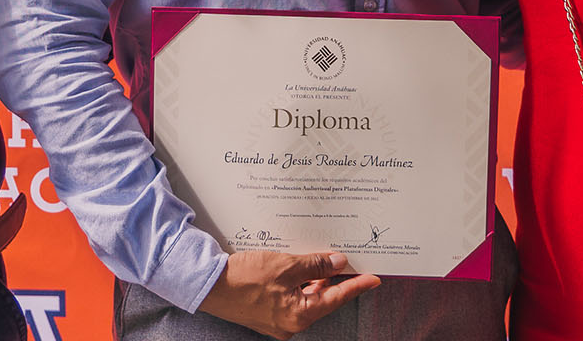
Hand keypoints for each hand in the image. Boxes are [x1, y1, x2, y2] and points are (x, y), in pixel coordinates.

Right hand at [197, 249, 380, 338]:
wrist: (208, 285)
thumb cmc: (244, 278)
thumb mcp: (284, 265)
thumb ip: (314, 265)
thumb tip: (338, 263)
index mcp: (299, 315)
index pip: (336, 298)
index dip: (356, 287)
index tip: (374, 279)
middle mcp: (291, 323)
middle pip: (321, 298)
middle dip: (332, 279)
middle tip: (345, 261)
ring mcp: (277, 321)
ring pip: (305, 297)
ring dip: (312, 279)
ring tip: (319, 258)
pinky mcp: (265, 314)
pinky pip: (290, 298)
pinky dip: (296, 283)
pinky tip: (295, 266)